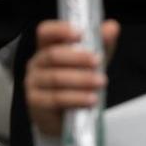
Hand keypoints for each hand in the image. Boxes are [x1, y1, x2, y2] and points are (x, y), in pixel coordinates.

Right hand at [24, 18, 120, 141]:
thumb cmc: (75, 85)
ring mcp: (33, 83)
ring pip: (56, 78)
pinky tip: (90, 99)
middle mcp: (36, 63)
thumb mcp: (90, 62)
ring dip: (80, 80)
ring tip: (100, 82)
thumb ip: (101, 44)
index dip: (60, 30)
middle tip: (98, 61)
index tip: (80, 33)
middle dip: (77, 58)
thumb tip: (112, 27)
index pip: (46, 32)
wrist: (66, 119)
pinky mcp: (36, 103)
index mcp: (47, 48)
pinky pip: (56, 99)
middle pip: (53, 55)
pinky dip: (75, 98)